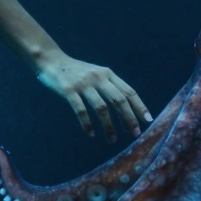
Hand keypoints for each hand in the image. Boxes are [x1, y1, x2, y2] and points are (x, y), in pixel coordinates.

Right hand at [36, 53, 152, 140]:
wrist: (52, 60)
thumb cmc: (77, 71)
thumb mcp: (96, 74)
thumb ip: (110, 88)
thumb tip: (126, 111)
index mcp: (107, 74)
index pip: (128, 91)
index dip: (139, 106)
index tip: (147, 121)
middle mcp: (98, 77)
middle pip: (118, 100)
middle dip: (129, 118)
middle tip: (134, 134)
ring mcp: (83, 84)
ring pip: (101, 108)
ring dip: (109, 126)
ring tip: (112, 139)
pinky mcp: (68, 90)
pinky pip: (81, 110)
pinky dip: (87, 124)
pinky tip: (91, 133)